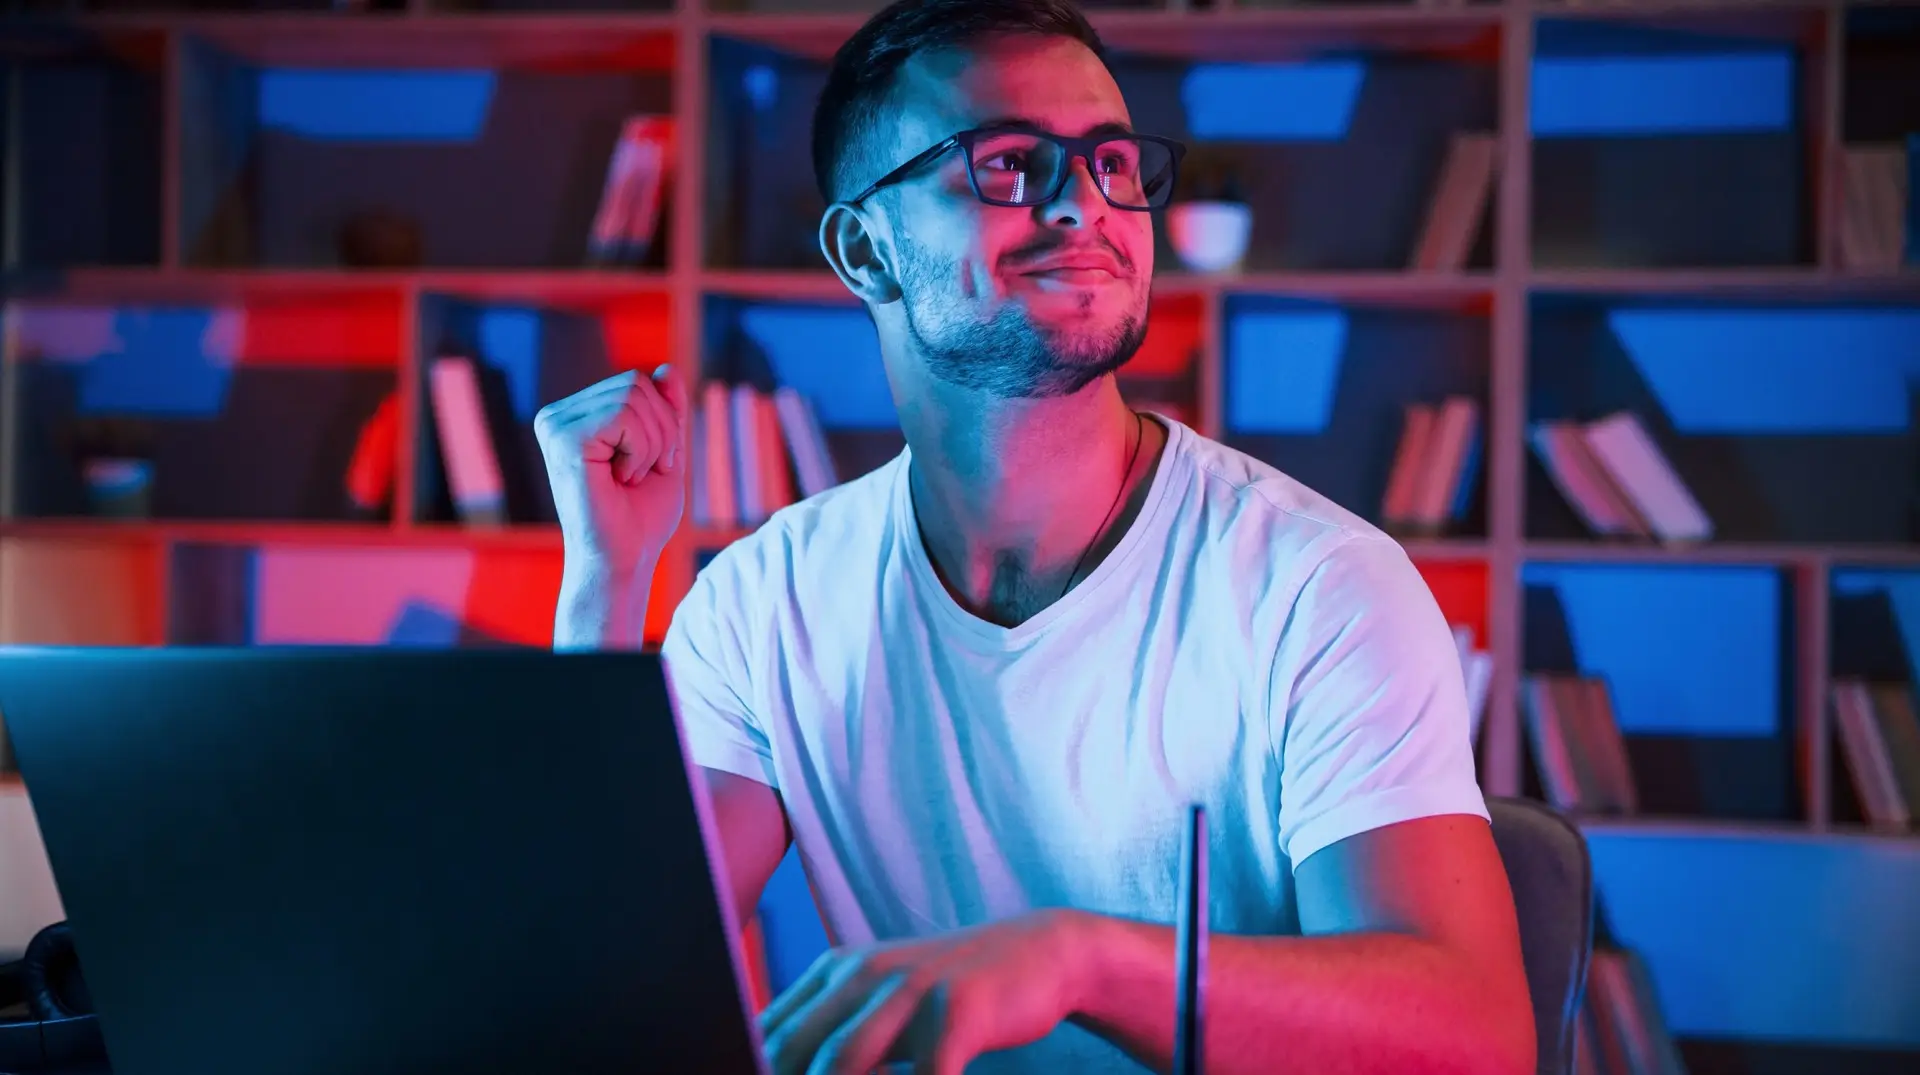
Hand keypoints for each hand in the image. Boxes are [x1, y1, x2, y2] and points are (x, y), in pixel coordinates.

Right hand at [534, 364, 689, 575]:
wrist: (624, 560)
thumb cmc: (640, 517)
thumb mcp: (664, 452)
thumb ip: (665, 411)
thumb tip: (667, 369)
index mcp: (576, 417)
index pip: (637, 383)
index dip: (663, 422)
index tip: (650, 465)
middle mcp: (558, 416)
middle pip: (636, 383)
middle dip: (661, 431)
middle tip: (642, 474)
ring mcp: (555, 425)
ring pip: (634, 396)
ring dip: (652, 444)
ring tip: (630, 478)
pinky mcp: (563, 440)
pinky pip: (624, 417)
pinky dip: (641, 450)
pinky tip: (622, 479)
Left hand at [760, 909, 1090, 1074]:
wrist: (1041, 953)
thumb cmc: (949, 996)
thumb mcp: (882, 1004)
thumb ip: (832, 1035)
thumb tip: (769, 1065)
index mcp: (833, 973)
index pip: (766, 1034)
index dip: (749, 1067)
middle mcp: (861, 975)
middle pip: (792, 1052)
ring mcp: (908, 988)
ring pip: (842, 1064)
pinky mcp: (955, 1008)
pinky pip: (926, 1074)